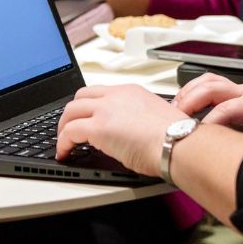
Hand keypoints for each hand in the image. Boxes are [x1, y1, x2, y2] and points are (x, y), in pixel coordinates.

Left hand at [56, 83, 187, 175]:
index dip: (89, 106)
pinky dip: (63, 142)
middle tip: (69, 127)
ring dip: (64, 126)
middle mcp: (115, 96)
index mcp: (130, 91)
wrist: (179, 143)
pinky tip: (65, 152)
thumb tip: (129, 133)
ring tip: (64, 141)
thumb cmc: (176, 137)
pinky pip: (69, 132)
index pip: (100, 92)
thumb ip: (136, 119)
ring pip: (71, 111)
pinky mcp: (97, 128)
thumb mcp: (153, 117)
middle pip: (80, 97)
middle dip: (72, 113)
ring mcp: (105, 110)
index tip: (86, 116)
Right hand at [173, 73, 242, 138]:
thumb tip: (228, 145)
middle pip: (212, 87)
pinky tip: (184, 104)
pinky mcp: (234, 92)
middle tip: (178, 119)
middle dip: (192, 101)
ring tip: (175, 109)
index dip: (211, 121)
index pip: (228, 108)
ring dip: (189, 93)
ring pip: (208, 80)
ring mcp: (240, 89)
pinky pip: (209, 83)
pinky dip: (192, 91)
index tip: (197, 134)